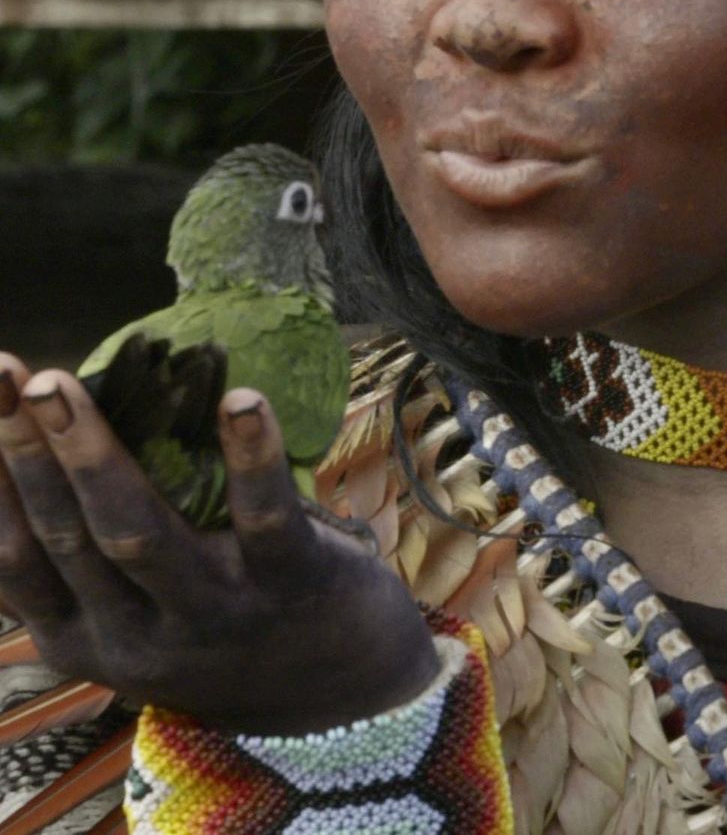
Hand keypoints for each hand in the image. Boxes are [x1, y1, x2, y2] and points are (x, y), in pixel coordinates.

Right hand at [0, 352, 438, 736]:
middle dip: (28, 452)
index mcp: (87, 639)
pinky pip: (264, 518)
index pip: (17, 563)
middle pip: (67, 536)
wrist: (345, 701)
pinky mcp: (291, 587)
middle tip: (9, 373)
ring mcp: (214, 616)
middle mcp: (137, 639)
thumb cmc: (223, 629)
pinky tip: (242, 399)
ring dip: (93, 456)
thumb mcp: (136, 619)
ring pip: (138, 534)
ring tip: (61, 386)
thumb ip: (90, 564)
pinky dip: (250, 457)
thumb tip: (40, 455)